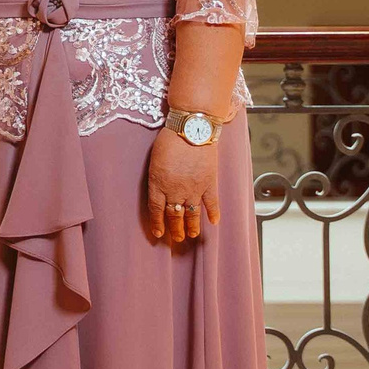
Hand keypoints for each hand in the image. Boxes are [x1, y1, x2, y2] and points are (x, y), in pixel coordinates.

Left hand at [144, 129, 219, 248]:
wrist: (191, 129)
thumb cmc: (170, 139)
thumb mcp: (155, 160)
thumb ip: (157, 177)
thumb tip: (159, 188)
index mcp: (158, 184)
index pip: (156, 210)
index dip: (157, 223)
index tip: (158, 233)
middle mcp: (175, 191)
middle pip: (174, 215)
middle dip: (175, 229)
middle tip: (176, 238)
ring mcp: (193, 189)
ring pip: (192, 214)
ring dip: (191, 226)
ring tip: (192, 235)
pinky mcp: (209, 183)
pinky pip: (212, 203)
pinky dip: (214, 213)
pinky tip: (214, 222)